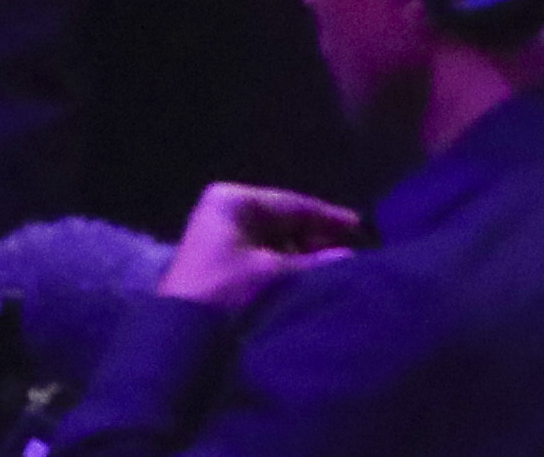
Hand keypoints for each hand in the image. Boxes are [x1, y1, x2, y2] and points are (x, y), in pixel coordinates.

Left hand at [158, 183, 362, 310]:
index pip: (295, 204)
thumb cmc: (227, 294)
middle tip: (354, 257)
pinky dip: (285, 271)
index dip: (331, 219)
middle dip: (318, 242)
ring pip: (276, 244)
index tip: (363, 230)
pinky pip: (262, 261)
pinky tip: (308, 283)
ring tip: (336, 272)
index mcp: (234, 201)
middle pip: (286, 223)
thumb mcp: (275, 274)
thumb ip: (316, 263)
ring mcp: (219, 240)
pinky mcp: (218, 268)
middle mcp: (225, 213)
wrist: (180, 342)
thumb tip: (352, 257)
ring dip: (303, 259)